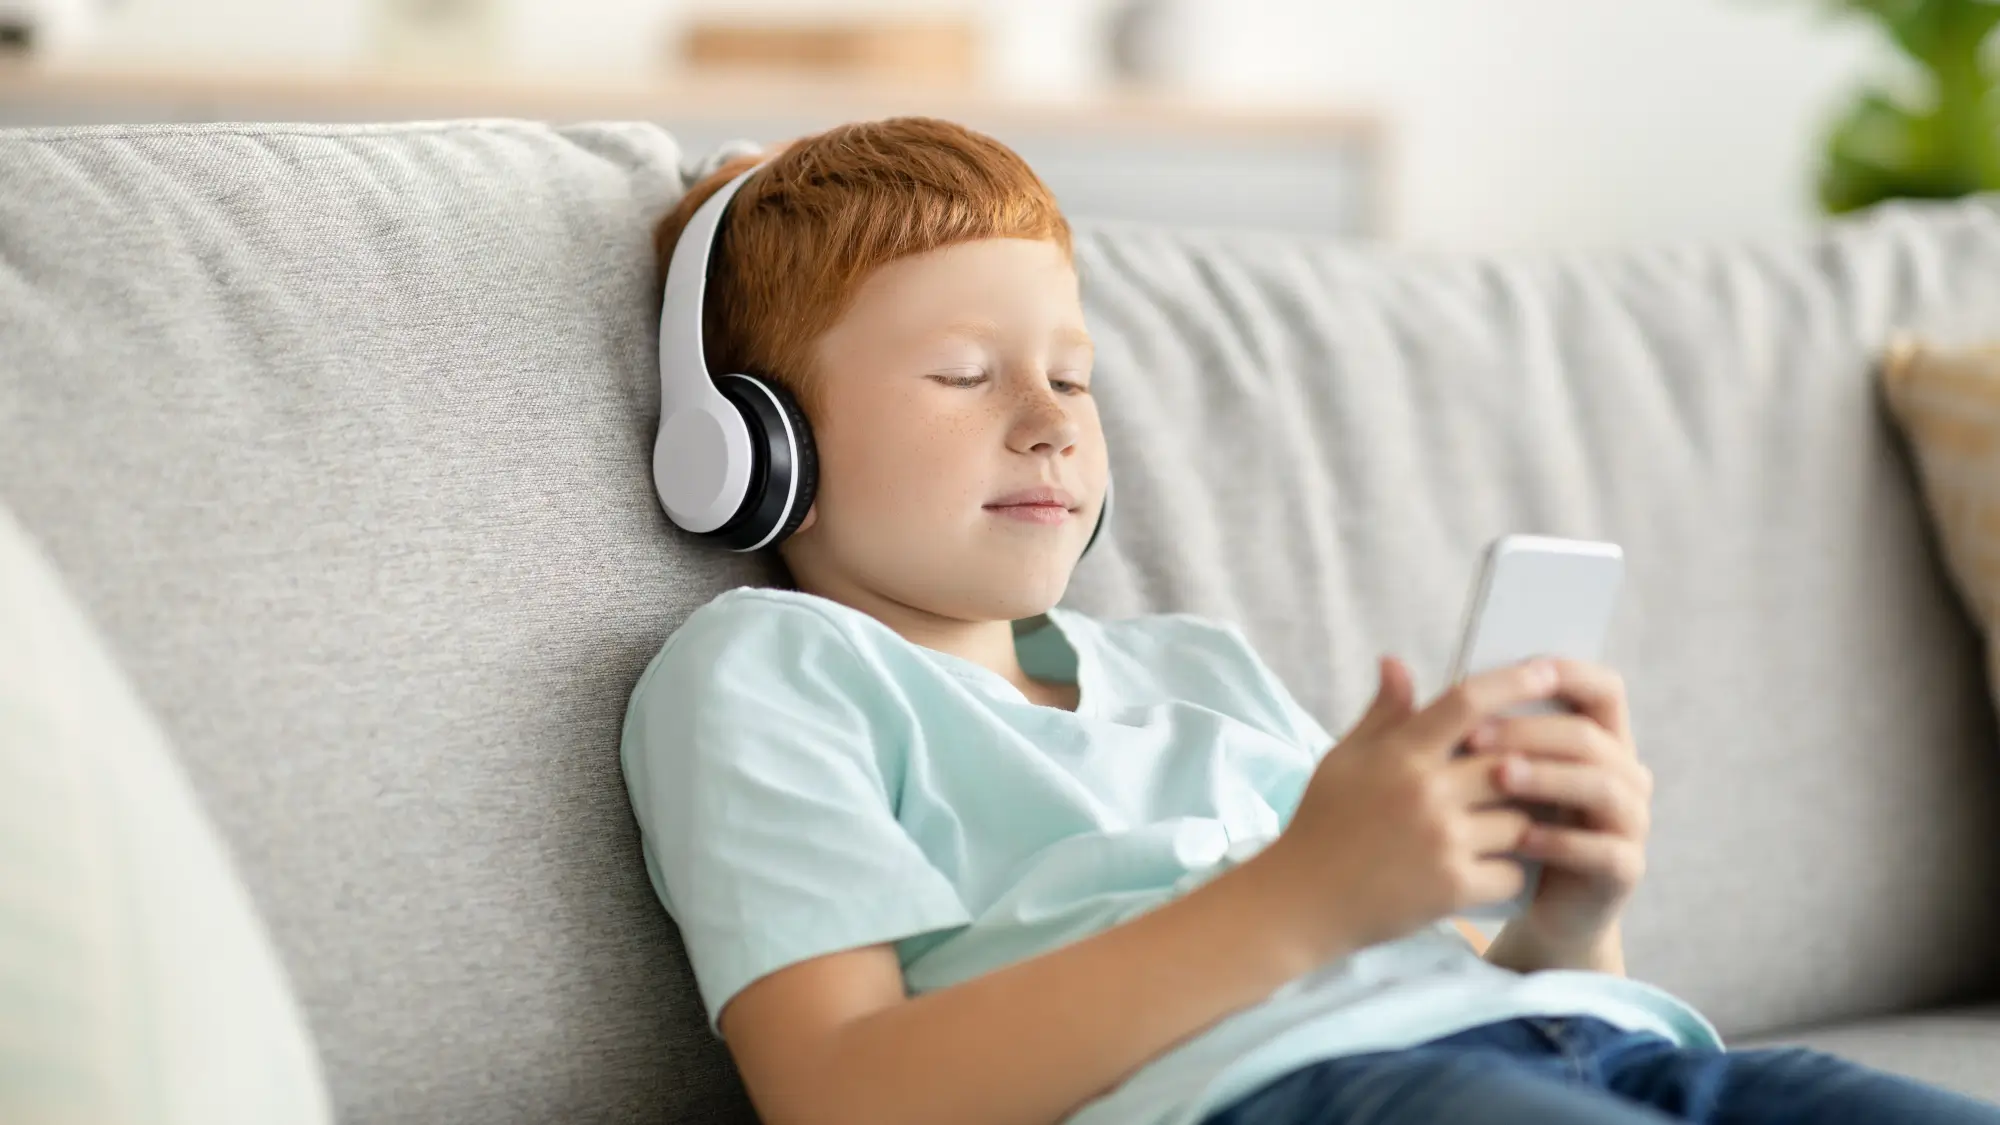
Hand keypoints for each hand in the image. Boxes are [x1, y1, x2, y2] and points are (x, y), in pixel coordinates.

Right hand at [1258, 655, 1562, 958]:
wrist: (1301, 901)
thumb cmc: (1322, 824)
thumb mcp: (1343, 760)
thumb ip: (1382, 714)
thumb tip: (1397, 662)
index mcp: (1399, 753)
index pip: (1467, 702)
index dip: (1513, 682)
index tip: (1548, 671)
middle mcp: (1425, 792)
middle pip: (1510, 762)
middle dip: (1534, 766)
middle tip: (1551, 769)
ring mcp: (1442, 840)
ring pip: (1519, 821)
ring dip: (1523, 825)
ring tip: (1515, 828)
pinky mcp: (1453, 887)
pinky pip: (1513, 872)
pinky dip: (1511, 873)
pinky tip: (1496, 871)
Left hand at [1466, 659, 1650, 961]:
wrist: (1516, 900)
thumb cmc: (1491, 820)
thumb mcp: (1470, 766)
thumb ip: (1441, 715)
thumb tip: (1389, 661)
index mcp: (1596, 737)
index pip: (1603, 689)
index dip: (1569, 674)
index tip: (1523, 670)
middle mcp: (1623, 773)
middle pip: (1591, 736)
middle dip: (1530, 732)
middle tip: (1473, 737)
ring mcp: (1629, 822)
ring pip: (1602, 786)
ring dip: (1548, 778)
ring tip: (1499, 778)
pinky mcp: (1625, 869)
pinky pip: (1604, 850)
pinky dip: (1562, 842)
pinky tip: (1521, 839)